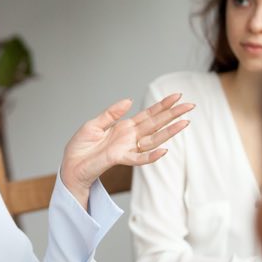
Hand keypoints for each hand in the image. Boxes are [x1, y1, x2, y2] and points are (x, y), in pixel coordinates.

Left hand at [60, 94, 193, 204]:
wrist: (70, 166)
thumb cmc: (80, 147)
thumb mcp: (94, 124)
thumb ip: (111, 114)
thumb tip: (129, 100)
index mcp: (124, 127)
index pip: (148, 115)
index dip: (162, 105)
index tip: (177, 96)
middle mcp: (129, 137)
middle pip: (155, 124)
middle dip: (173, 114)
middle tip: (190, 105)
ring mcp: (127, 149)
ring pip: (153, 139)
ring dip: (169, 132)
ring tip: (185, 122)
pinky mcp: (119, 159)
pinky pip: (139, 159)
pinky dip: (151, 156)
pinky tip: (164, 150)